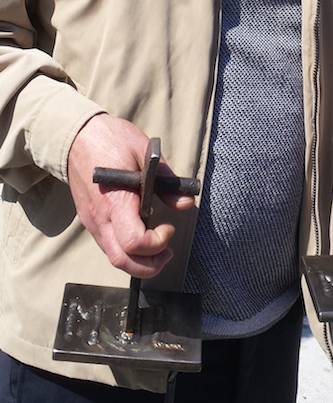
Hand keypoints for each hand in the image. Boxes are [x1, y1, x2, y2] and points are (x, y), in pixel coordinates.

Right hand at [67, 114, 194, 277]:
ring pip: (114, 258)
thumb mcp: (145, 153)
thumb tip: (186, 202)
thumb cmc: (111, 140)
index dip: (157, 244)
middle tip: (168, 251)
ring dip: (139, 262)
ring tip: (158, 246)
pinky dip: (127, 251)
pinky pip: (108, 246)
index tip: (169, 228)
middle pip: (122, 261)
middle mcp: (99, 218)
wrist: (76, 136)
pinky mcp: (89, 221)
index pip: (134, 242)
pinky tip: (140, 236)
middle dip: (150, 266)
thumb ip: (166, 182)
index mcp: (115, 202)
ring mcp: (91, 222)